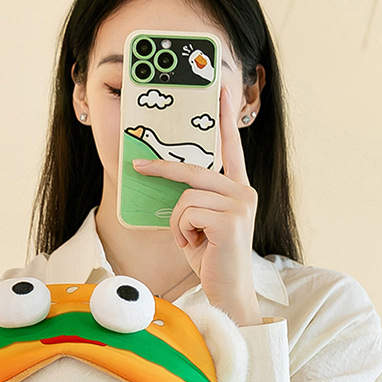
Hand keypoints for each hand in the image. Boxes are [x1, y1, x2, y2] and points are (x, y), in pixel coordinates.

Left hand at [133, 86, 261, 324]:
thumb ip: (193, 198)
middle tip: (137, 165)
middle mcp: (244, 192)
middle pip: (194, 169)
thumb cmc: (211, 259)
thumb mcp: (200, 223)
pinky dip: (182, 232)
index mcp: (238, 189)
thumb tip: (163, 174)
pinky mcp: (230, 219)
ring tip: (192, 240)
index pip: (230, 148)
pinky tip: (197, 247)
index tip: (219, 88)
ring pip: (185, 196)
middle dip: (162, 168)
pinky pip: (186, 212)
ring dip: (178, 222)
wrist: (227, 293)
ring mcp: (240, 204)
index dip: (225, 117)